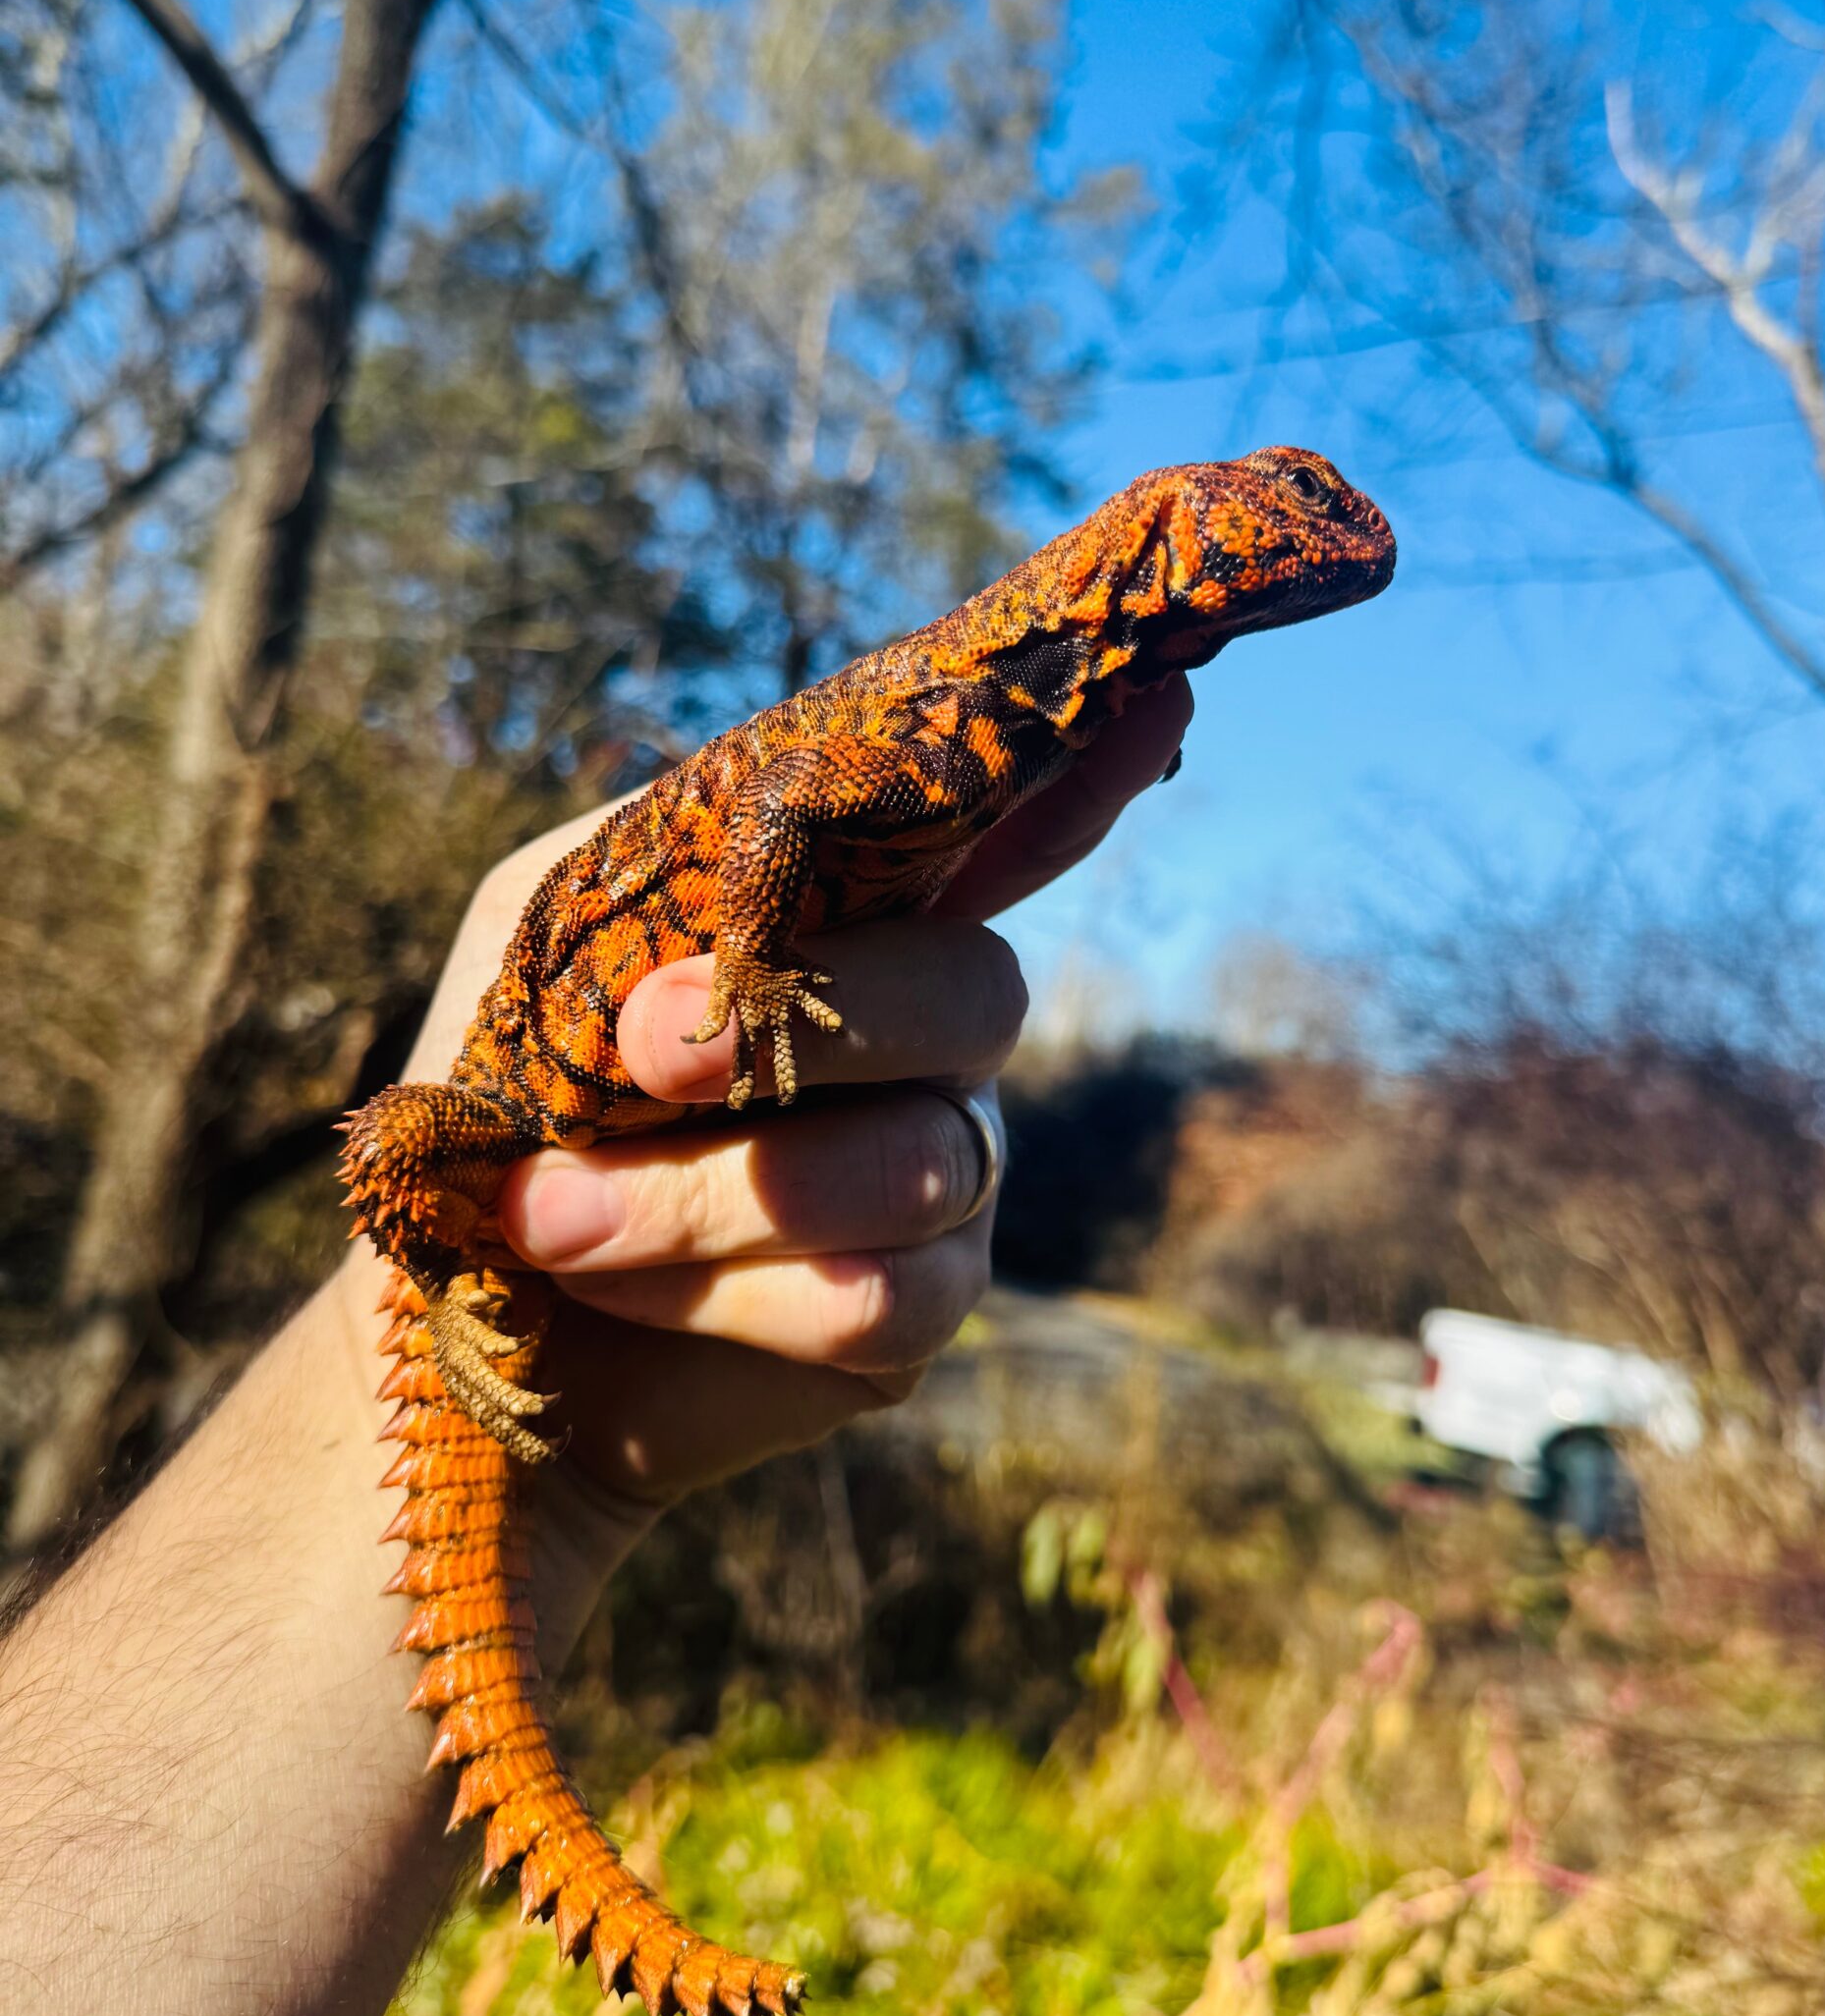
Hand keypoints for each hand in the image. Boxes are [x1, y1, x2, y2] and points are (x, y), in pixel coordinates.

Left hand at [404, 677, 1193, 1519]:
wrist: (469, 1310)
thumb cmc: (511, 1099)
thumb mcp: (547, 938)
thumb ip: (661, 865)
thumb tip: (767, 849)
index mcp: (851, 930)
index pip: (1000, 839)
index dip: (1086, 782)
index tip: (1165, 702)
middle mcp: (927, 1043)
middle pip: (978, 993)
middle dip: (820, 1020)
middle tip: (646, 1057)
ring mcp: (941, 1177)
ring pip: (921, 1159)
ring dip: (707, 1192)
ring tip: (555, 1212)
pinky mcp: (917, 1313)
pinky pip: (887, 1294)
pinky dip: (727, 1294)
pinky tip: (625, 1288)